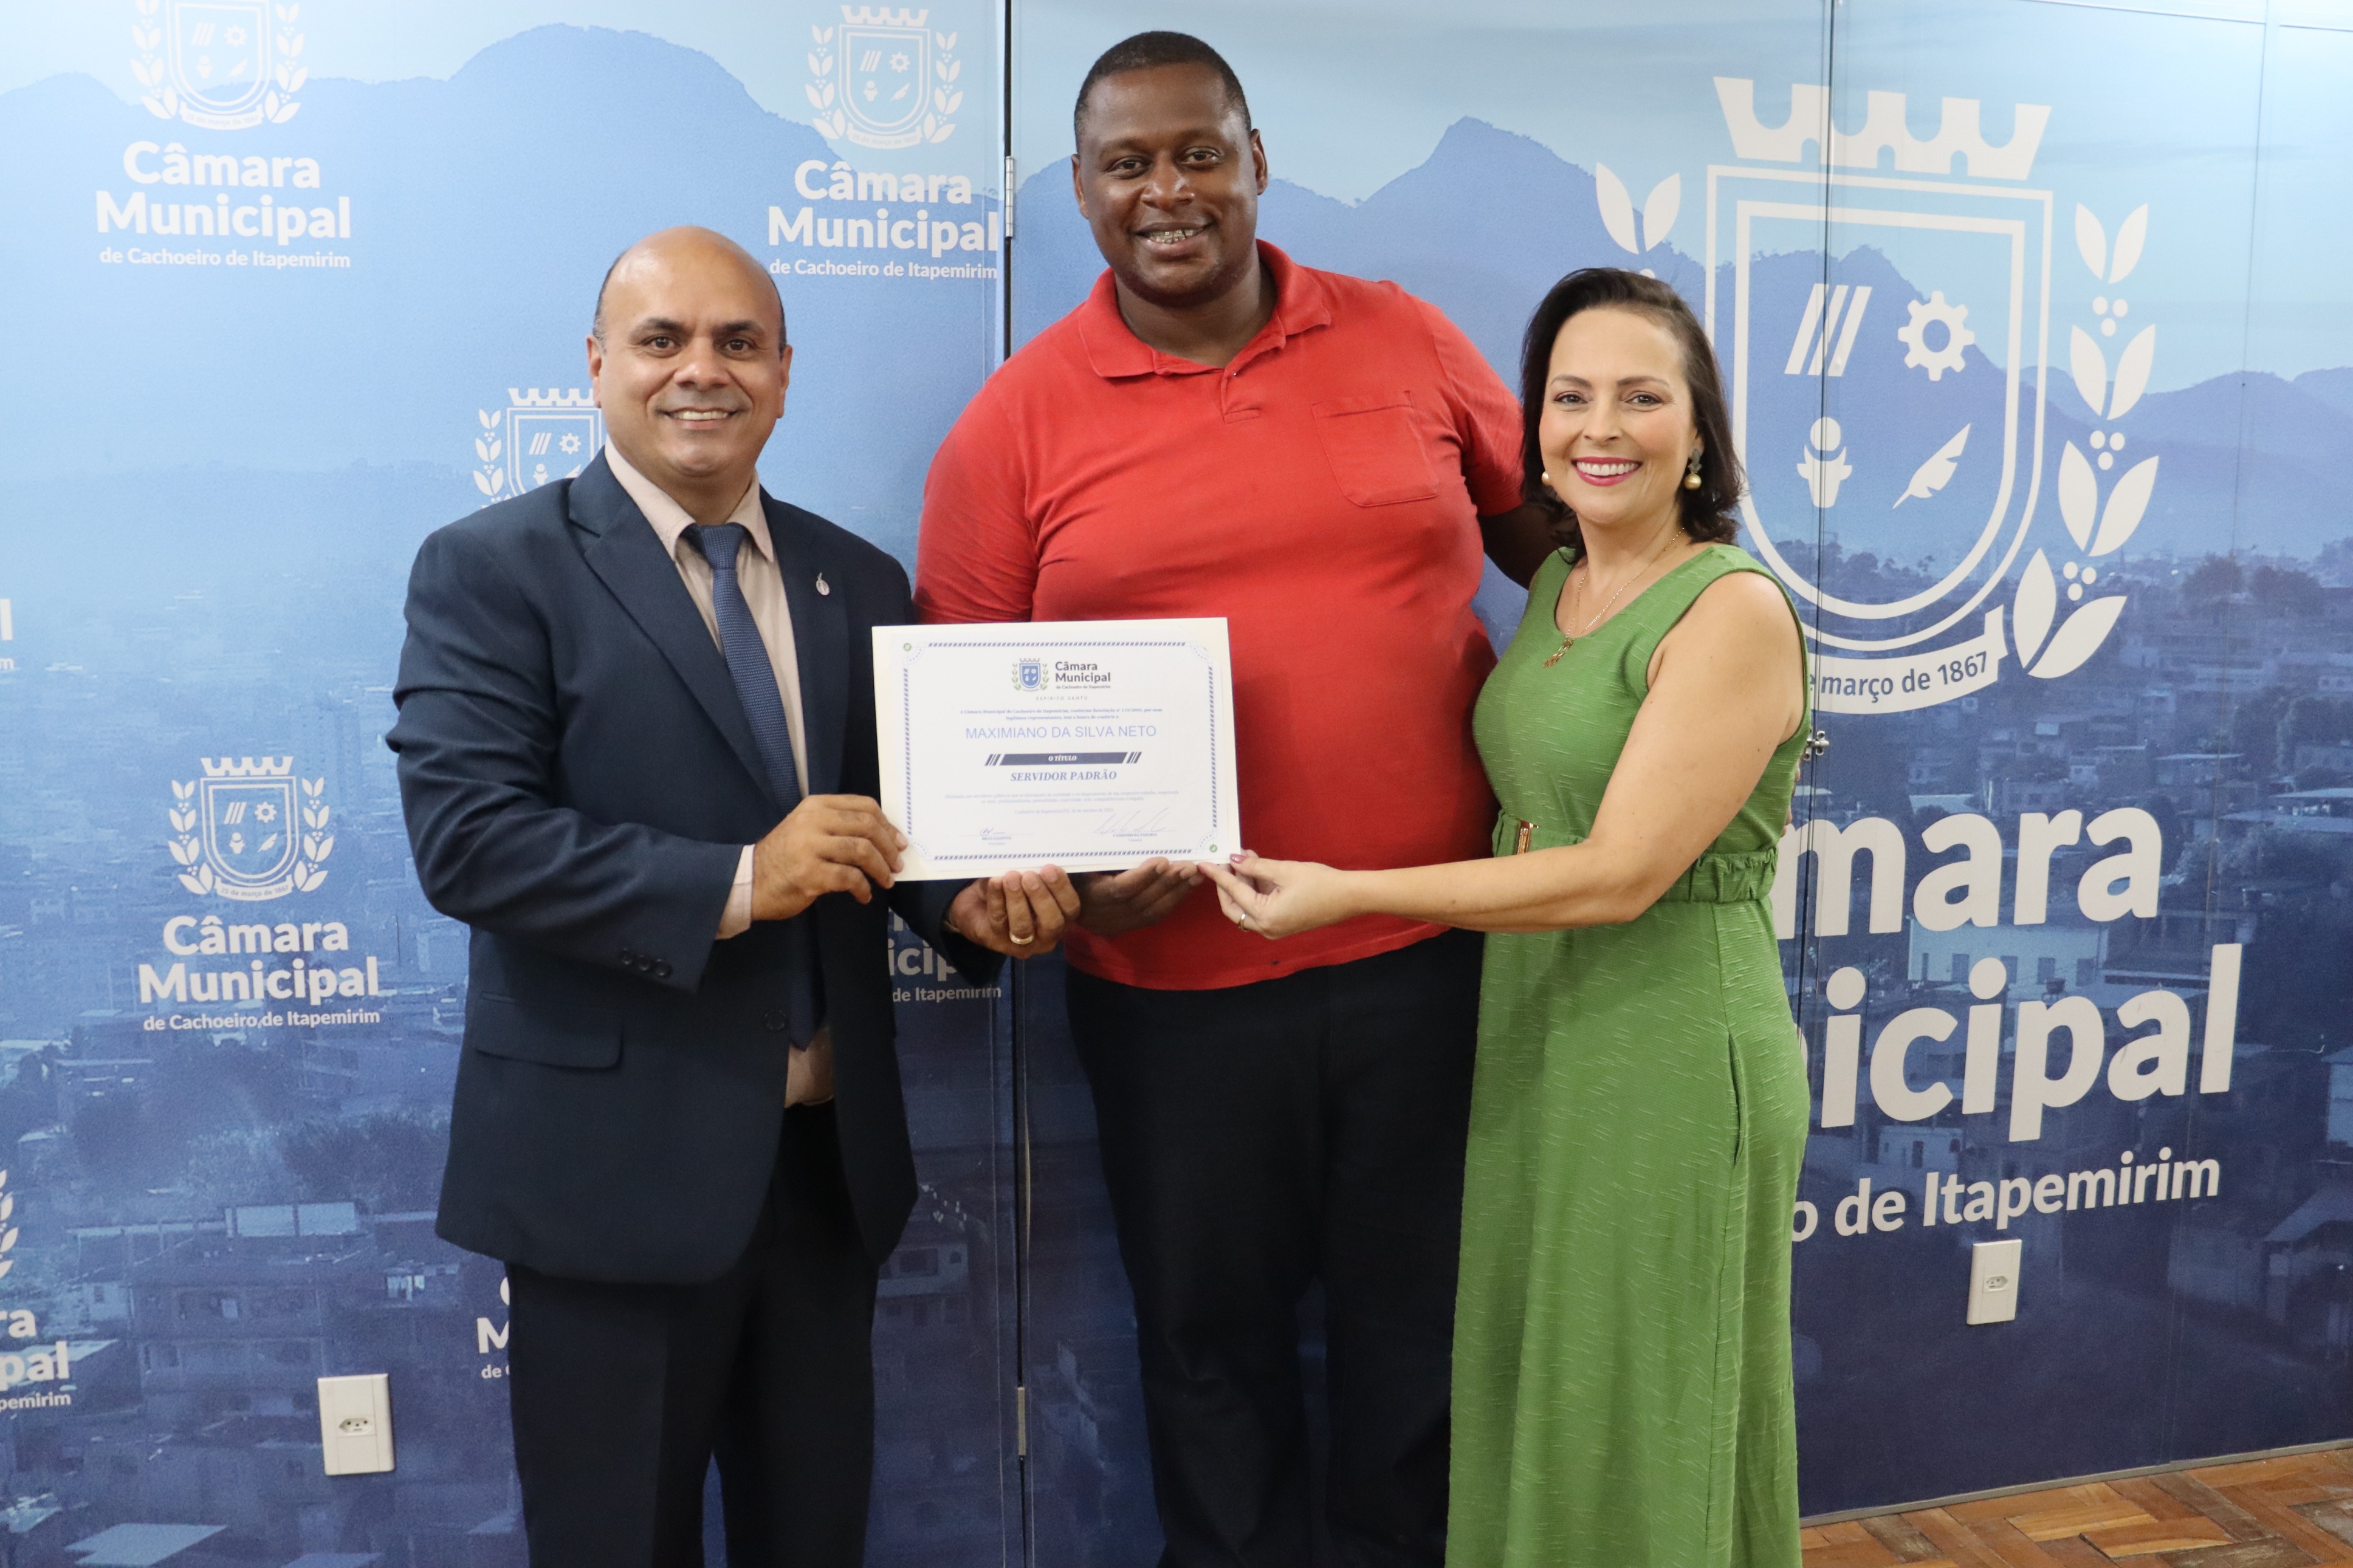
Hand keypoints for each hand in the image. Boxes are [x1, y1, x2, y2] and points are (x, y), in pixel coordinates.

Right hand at [751, 795, 905, 919]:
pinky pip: (849, 877)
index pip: (864, 806)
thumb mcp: (808, 828)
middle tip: (897, 865)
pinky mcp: (809, 873)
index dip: (888, 825)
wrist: (751, 880)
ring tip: (886, 880)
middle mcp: (813, 820)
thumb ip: (839, 825)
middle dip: (889, 848)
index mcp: (817, 805)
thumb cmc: (785, 856)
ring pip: (862, 850)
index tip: (899, 842)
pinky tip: (864, 895)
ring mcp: (810, 846)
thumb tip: (884, 837)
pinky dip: (863, 888)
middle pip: (867, 826)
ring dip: (880, 868)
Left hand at [947, 868, 1081, 957]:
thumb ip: (1039, 872)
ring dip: (1017, 899)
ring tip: (1011, 877)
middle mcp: (1045, 935)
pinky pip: (998, 919)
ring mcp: (1021, 943)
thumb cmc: (1012, 889)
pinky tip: (995, 882)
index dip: (1062, 889)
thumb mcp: (1028, 879)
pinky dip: (997, 899)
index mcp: (1061, 918)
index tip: (1050, 868)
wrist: (977, 904)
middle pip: (1052, 923)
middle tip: (1030, 876)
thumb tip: (1043, 853)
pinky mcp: (996, 940)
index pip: (1070, 909)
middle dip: (1041, 898)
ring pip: (1023, 926)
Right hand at [1072, 859, 1201, 934]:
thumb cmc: (1071, 873)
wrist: (1061, 902)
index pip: (1119, 890)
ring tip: (1194, 875)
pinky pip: (1154, 916)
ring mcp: (1116, 924)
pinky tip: (1187, 886)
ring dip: (1176, 892)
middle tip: (1188, 865)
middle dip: (1167, 883)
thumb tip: (1122, 831)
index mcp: (1089, 896)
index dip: (1142, 877)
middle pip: (1140, 901)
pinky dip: (1173, 901)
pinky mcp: (1127, 927)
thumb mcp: (1078, 861)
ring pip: (1151, 912)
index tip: (1162, 861)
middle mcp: (1103, 915)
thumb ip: (1097, 854)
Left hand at [1201, 852, 1358, 939]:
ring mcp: (1274, 929)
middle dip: (1227, 884)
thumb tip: (1234, 860)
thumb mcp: (1284, 871)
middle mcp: (1266, 928)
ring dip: (1243, 884)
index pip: (1234, 892)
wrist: (1349, 897)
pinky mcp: (1281, 924)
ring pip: (1246, 907)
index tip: (1204, 864)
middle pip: (1234, 907)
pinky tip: (1257, 870)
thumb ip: (1255, 867)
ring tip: (1245, 858)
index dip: (1218, 876)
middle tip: (1226, 862)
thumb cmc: (1320, 883)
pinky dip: (1255, 891)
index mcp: (1266, 917)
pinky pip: (1259, 909)